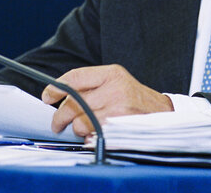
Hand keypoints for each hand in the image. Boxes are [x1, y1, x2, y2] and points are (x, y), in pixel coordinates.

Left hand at [41, 64, 173, 136]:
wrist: (163, 113)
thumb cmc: (134, 98)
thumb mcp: (116, 82)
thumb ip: (91, 86)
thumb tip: (60, 97)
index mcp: (111, 73)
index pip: (75, 77)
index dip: (56, 87)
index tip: (47, 96)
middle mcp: (115, 88)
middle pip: (74, 103)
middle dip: (60, 116)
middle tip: (57, 123)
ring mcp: (118, 108)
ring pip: (80, 122)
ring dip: (77, 129)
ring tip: (83, 128)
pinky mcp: (120, 127)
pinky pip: (92, 135)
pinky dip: (89, 137)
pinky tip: (94, 133)